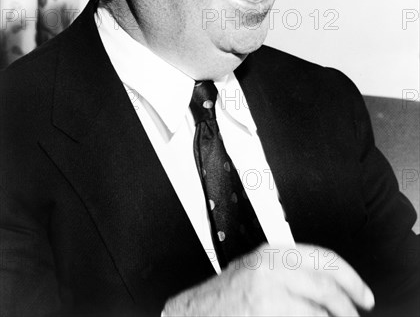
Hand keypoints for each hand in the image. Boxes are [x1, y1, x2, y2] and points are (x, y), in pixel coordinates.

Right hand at [162, 243, 374, 316]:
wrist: (194, 315)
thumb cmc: (225, 297)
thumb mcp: (258, 273)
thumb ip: (289, 272)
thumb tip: (327, 287)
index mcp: (271, 254)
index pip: (323, 259)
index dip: (350, 278)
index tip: (363, 295)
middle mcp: (270, 269)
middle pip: (325, 285)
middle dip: (347, 305)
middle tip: (355, 315)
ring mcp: (267, 296)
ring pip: (318, 309)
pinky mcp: (264, 314)